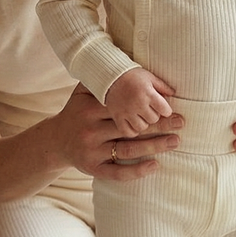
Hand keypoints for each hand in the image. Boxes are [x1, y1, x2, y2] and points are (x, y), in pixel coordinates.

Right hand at [56, 84, 181, 181]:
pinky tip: (155, 165)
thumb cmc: (75, 112)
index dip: (148, 108)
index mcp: (89, 109)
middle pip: (130, 129)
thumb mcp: (82, 93)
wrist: (55, 141)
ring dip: (154, 146)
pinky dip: (137, 171)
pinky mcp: (92, 168)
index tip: (170, 108)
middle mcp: (90, 130)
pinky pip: (117, 173)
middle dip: (158, 126)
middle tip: (180, 123)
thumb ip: (101, 80)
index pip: (125, 108)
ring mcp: (91, 151)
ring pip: (127, 150)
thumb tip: (125, 63)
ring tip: (175, 141)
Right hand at [103, 67, 174, 137]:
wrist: (110, 76)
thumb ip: (163, 86)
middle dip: (154, 115)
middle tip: (149, 109)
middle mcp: (138, 104)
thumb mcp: (149, 77)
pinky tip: (132, 123)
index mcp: (148, 93)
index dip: (165, 110)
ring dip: (143, 123)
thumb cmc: (132, 75)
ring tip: (140, 116)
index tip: (162, 108)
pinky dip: (132, 130)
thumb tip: (173, 94)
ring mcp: (127, 112)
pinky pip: (128, 131)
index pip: (165, 110)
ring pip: (142, 127)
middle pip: (154, 119)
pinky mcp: (117, 117)